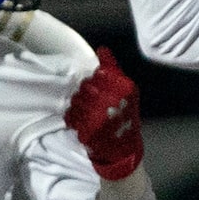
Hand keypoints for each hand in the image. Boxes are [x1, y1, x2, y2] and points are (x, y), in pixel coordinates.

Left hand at [67, 47, 144, 180]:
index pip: (98, 74)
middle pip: (85, 87)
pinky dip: (72, 118)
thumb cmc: (126, 116)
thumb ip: (113, 68)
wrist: (124, 149)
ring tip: (85, 111)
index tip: (95, 87)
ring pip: (76, 101)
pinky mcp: (89, 130)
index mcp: (124, 87)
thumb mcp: (126, 90)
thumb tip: (102, 49)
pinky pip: (72, 117)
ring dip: (77, 105)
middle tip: (88, 101)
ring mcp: (101, 117)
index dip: (93, 80)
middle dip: (84, 93)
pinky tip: (80, 121)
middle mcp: (113, 100)